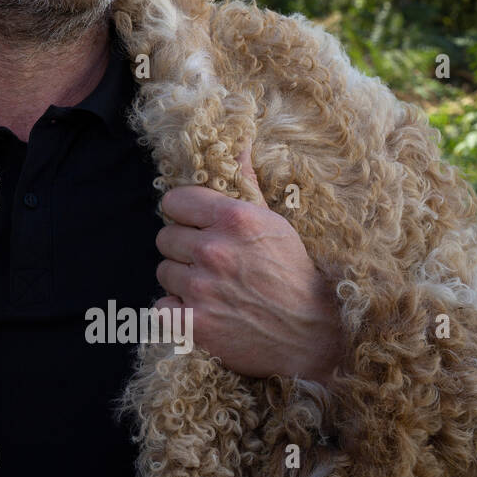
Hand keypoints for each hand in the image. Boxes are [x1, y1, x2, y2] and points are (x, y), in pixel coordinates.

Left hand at [153, 144, 344, 383]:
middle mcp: (214, 251)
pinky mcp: (193, 324)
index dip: (185, 215)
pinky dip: (177, 313)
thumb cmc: (295, 275)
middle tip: (213, 264)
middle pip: (165, 238)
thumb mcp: (274, 221)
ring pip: (164, 272)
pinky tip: (205, 313)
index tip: (199, 227)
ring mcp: (201, 289)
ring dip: (182, 281)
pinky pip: (161, 307)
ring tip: (213, 289)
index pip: (173, 202)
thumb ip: (245, 181)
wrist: (315, 338)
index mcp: (234, 219)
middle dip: (184, 250)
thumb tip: (236, 138)